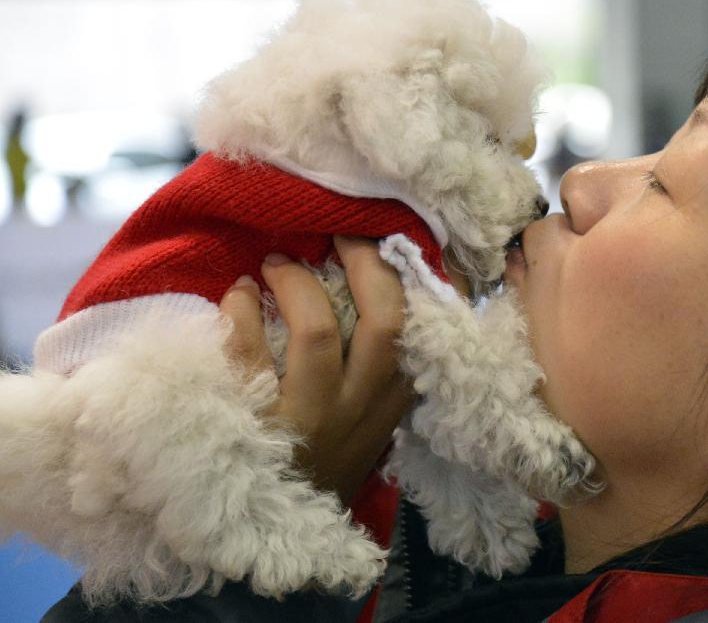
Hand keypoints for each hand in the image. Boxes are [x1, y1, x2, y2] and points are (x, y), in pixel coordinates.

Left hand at [219, 235, 415, 506]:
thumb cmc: (323, 457)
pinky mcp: (261, 425)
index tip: (384, 241)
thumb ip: (377, 367)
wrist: (278, 525)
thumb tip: (374, 285)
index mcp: (392, 398)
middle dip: (363, 264)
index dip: (408, 277)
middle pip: (384, 320)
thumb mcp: (369, 420)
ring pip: (316, 331)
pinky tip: (235, 298)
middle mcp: (361, 406)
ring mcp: (313, 418)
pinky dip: (239, 313)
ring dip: (294, 283)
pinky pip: (250, 354)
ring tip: (274, 263)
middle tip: (337, 234)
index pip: (419, 329)